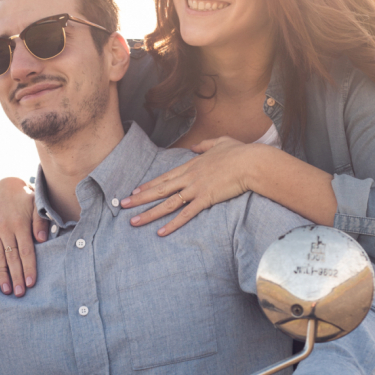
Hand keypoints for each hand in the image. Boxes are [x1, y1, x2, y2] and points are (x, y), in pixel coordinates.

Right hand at [0, 177, 47, 295]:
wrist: (3, 187)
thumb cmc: (25, 199)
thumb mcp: (36, 205)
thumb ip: (40, 222)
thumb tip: (41, 240)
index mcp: (19, 223)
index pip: (25, 251)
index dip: (28, 268)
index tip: (31, 283)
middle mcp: (4, 228)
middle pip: (11, 257)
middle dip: (16, 277)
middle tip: (20, 293)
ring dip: (3, 276)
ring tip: (7, 291)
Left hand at [121, 138, 261, 235]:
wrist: (251, 162)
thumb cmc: (240, 152)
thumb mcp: (221, 142)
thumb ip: (205, 145)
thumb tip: (195, 146)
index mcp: (192, 165)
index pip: (165, 177)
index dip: (149, 185)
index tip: (135, 191)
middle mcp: (189, 177)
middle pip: (160, 190)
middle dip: (140, 199)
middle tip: (123, 206)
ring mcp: (196, 188)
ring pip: (167, 203)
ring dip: (149, 213)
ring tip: (134, 222)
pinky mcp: (206, 199)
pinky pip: (186, 214)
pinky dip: (173, 224)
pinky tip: (161, 232)